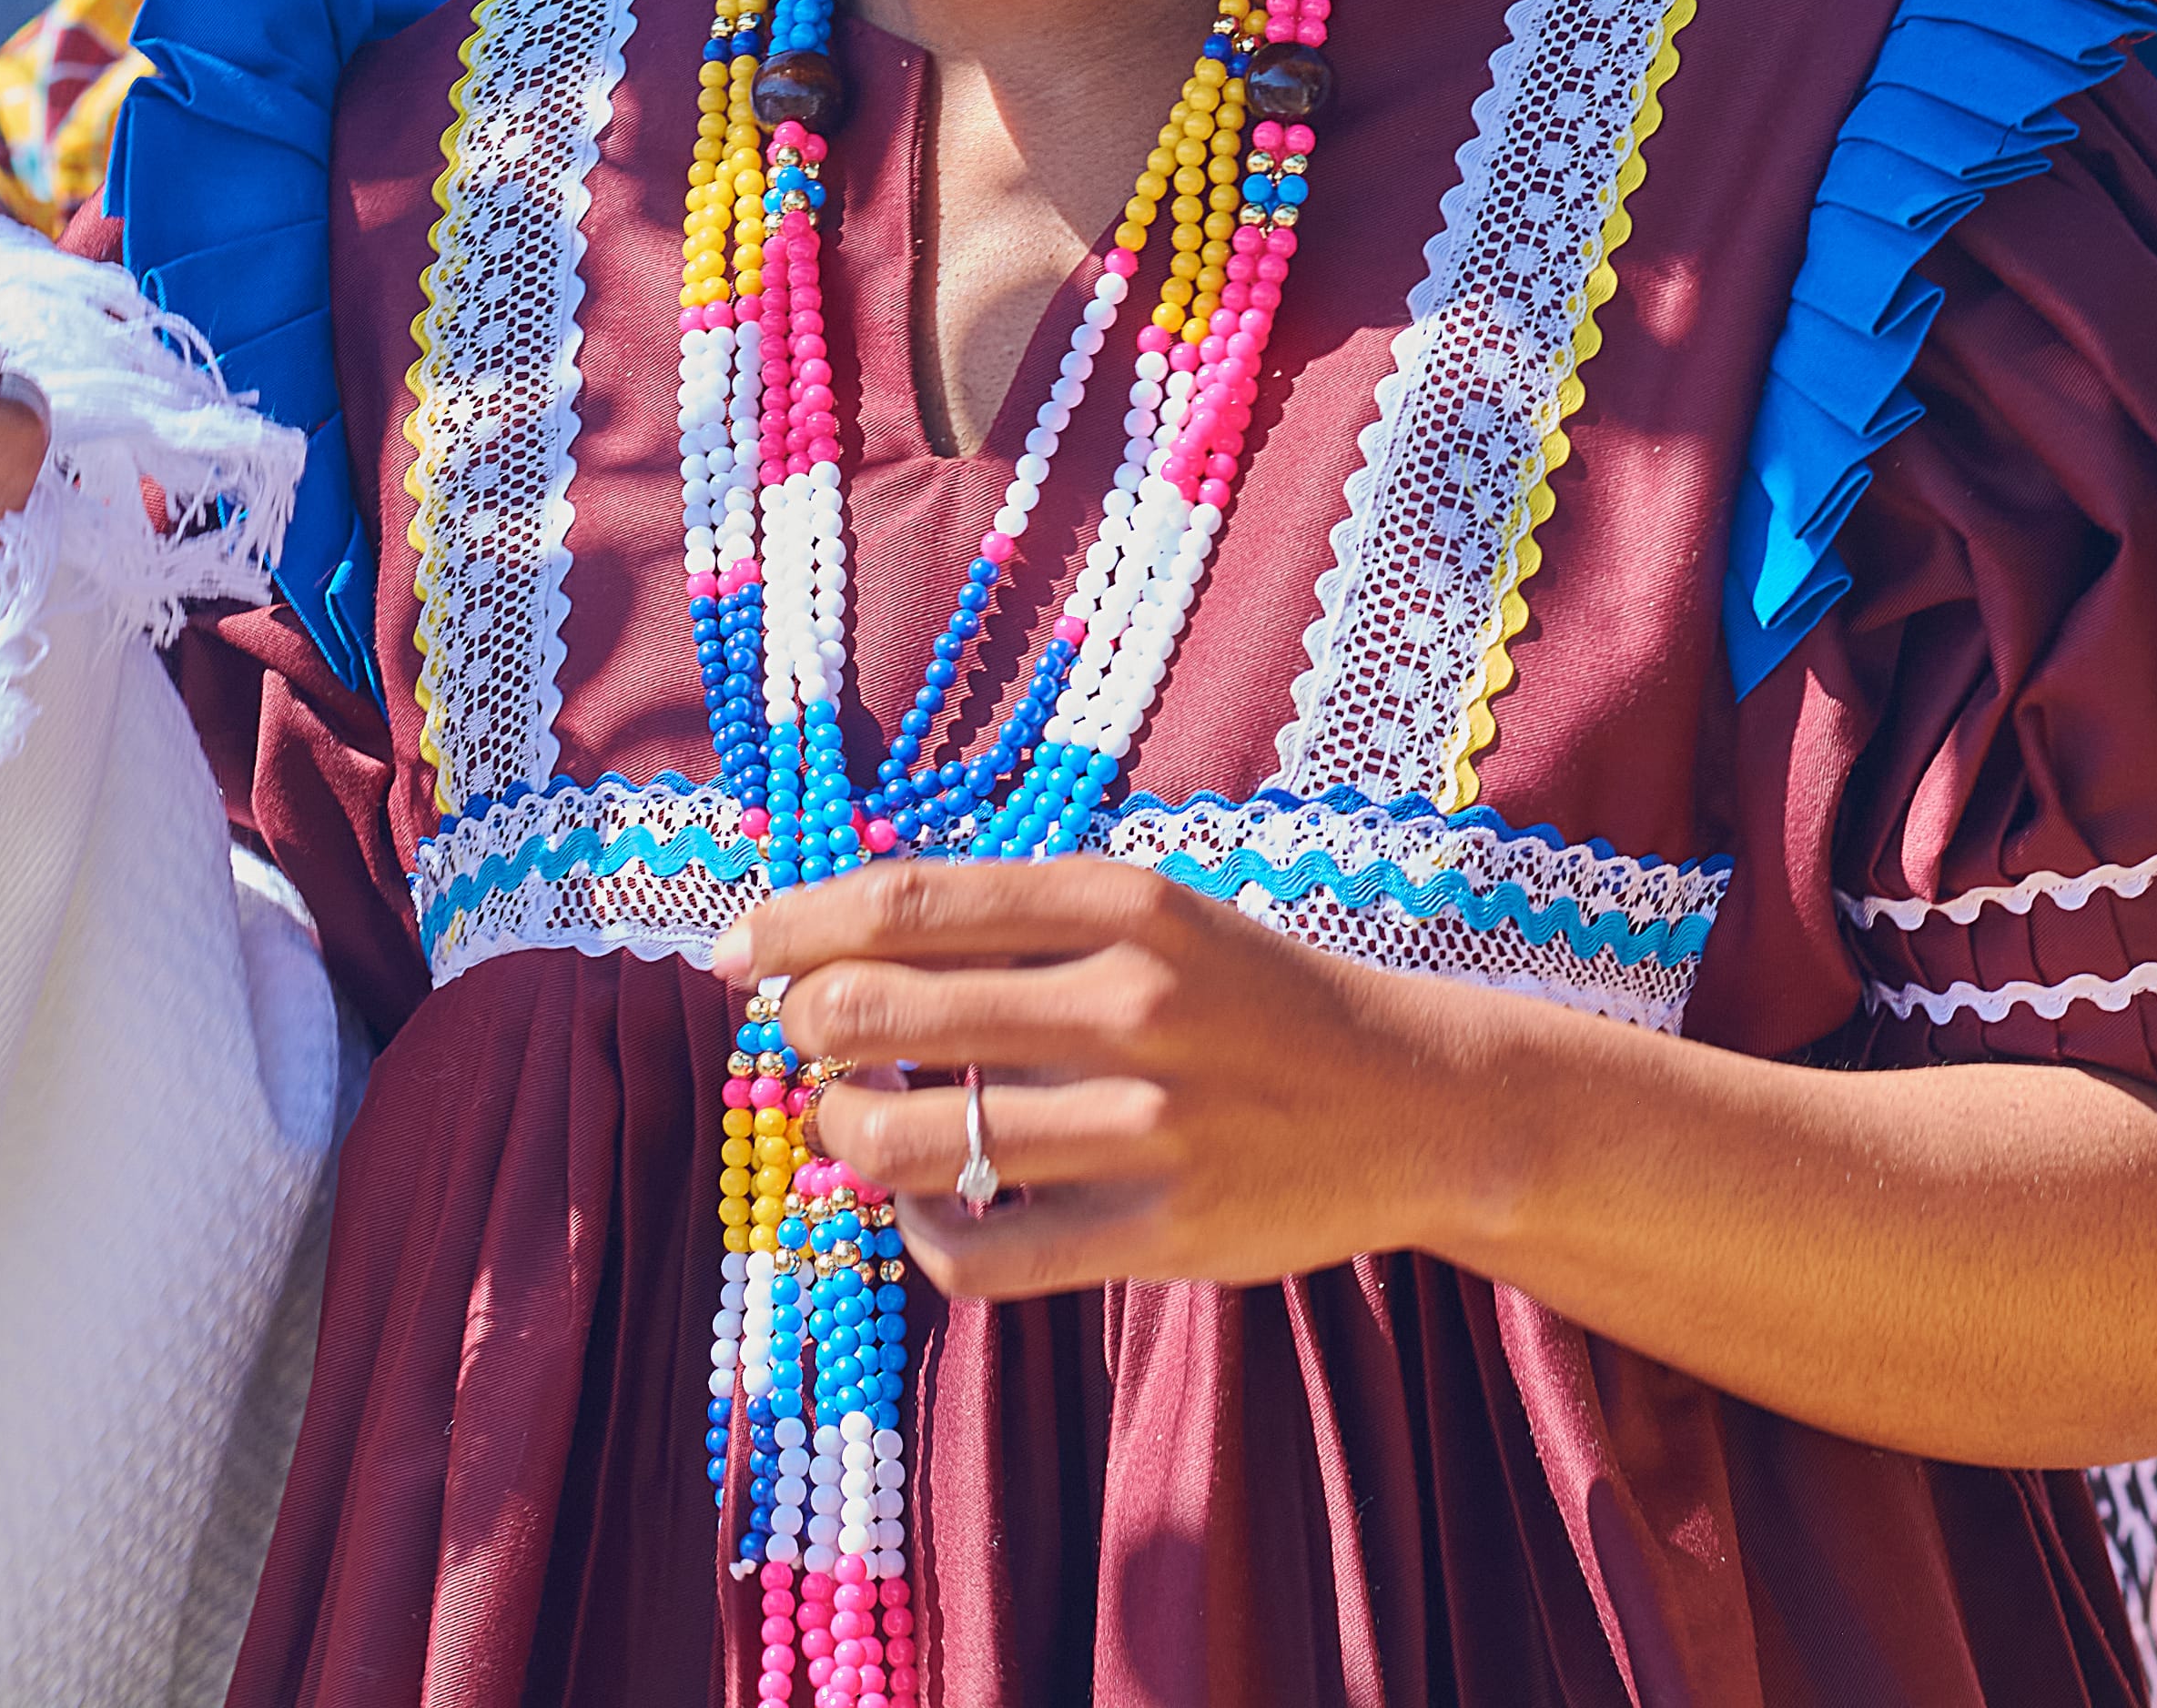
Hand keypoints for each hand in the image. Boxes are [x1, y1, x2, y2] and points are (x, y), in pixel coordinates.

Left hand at [715, 860, 1483, 1299]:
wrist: (1416, 1101)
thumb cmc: (1256, 999)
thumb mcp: (1158, 914)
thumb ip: (1024, 921)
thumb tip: (847, 938)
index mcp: (1126, 903)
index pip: (908, 902)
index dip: (797, 924)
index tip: (739, 948)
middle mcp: (1132, 1005)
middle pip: (887, 1011)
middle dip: (806, 1026)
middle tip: (803, 1036)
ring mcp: (1148, 1128)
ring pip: (915, 1140)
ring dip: (846, 1131)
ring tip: (852, 1121)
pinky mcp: (1159, 1234)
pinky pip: (981, 1252)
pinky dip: (920, 1231)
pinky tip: (924, 1204)